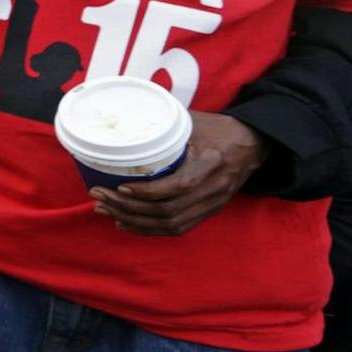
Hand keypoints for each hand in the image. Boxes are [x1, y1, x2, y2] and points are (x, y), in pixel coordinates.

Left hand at [90, 112, 265, 235]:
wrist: (252, 143)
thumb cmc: (217, 128)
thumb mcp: (192, 122)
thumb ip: (162, 126)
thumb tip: (121, 124)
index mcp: (211, 163)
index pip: (178, 187)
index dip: (147, 192)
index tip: (119, 186)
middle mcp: (214, 188)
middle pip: (168, 210)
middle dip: (129, 207)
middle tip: (99, 196)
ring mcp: (213, 203)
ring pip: (171, 224)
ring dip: (134, 220)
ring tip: (104, 209)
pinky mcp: (209, 211)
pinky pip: (178, 228)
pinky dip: (149, 229)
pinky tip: (125, 223)